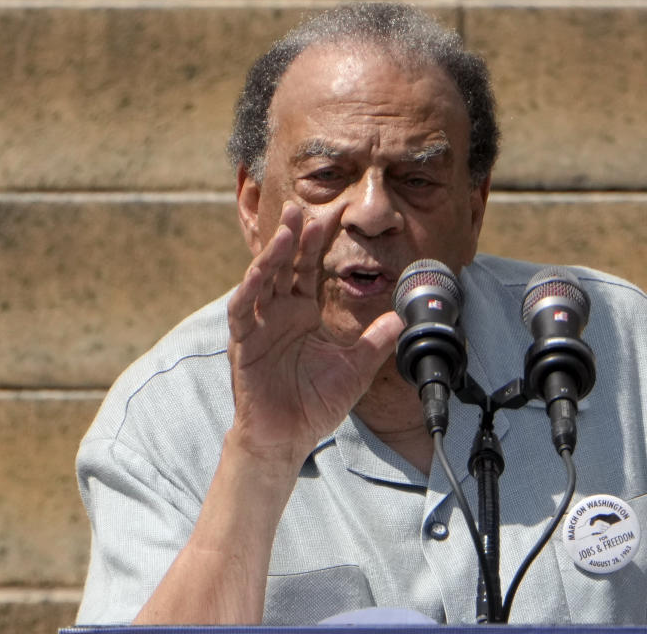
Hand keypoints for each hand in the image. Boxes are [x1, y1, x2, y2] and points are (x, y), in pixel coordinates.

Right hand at [226, 202, 403, 465]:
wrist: (288, 437)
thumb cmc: (316, 403)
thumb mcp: (356, 367)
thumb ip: (377, 340)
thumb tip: (404, 317)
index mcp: (303, 312)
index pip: (310, 268)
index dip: (319, 243)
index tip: (334, 215)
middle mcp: (279, 312)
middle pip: (285, 266)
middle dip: (294, 237)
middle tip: (304, 208)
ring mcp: (259, 326)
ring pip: (262, 281)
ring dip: (271, 256)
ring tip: (286, 232)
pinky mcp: (244, 344)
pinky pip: (242, 312)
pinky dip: (248, 292)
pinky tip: (258, 274)